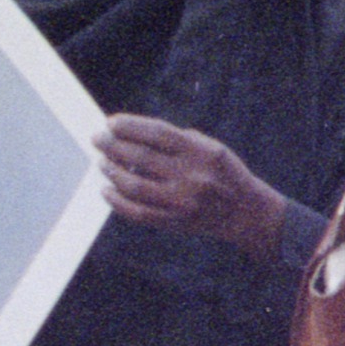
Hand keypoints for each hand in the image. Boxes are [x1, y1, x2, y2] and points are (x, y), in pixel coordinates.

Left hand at [96, 113, 288, 258]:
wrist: (246, 213)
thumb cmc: (224, 174)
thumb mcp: (212, 148)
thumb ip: (180, 139)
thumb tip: (135, 132)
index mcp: (200, 152)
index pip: (158, 133)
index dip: (130, 126)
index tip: (110, 123)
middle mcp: (191, 176)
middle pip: (141, 157)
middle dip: (113, 145)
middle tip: (98, 139)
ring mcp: (181, 201)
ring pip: (134, 185)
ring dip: (112, 171)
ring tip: (102, 162)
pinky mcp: (174, 222)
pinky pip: (138, 212)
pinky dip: (117, 201)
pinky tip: (106, 190)